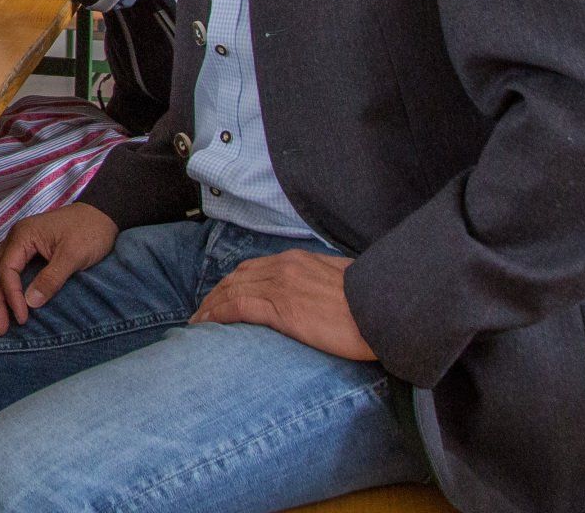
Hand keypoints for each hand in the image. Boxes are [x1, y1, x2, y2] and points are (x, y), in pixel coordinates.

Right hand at [0, 203, 117, 334]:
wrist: (103, 213)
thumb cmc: (90, 231)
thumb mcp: (74, 255)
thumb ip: (51, 278)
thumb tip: (30, 302)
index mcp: (24, 236)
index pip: (7, 271)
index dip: (12, 297)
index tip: (22, 318)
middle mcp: (14, 237)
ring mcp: (17, 240)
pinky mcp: (24, 246)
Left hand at [189, 250, 375, 361]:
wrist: (386, 310)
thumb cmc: (372, 300)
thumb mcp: (344, 279)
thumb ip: (322, 279)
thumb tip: (318, 290)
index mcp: (298, 260)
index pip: (253, 268)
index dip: (232, 283)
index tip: (221, 296)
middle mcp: (284, 268)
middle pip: (236, 279)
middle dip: (215, 294)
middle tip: (202, 311)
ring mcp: (282, 287)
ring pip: (232, 292)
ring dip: (210, 307)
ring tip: (198, 322)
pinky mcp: (283, 310)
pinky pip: (239, 308)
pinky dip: (218, 315)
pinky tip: (207, 325)